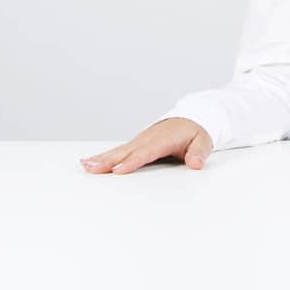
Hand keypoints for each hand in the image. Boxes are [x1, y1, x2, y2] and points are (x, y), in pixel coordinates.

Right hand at [79, 117, 212, 174]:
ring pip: (118, 151)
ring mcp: (140, 141)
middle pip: (127, 151)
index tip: (118, 170)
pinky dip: (103, 157)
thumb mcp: (204, 141)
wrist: (190, 119)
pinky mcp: (135, 145)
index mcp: (164, 138)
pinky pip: (118, 151)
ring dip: (101, 158)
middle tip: (92, 168)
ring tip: (85, 166)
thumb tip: (195, 163)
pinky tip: (89, 163)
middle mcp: (148, 138)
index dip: (132, 161)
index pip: (146, 152)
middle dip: (109, 160)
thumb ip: (199, 152)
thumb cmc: (195, 132)